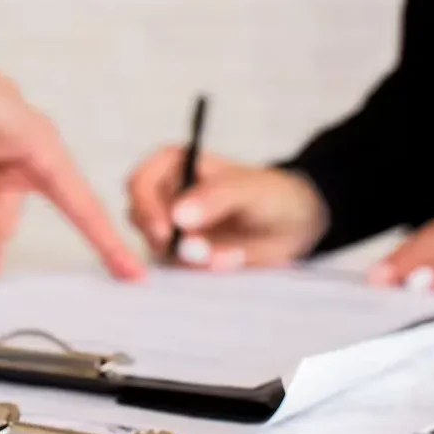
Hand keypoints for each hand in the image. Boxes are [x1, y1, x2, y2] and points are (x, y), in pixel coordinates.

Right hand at [125, 145, 327, 268]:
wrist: (293, 225)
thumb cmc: (271, 194)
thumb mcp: (249, 190)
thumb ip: (215, 197)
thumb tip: (179, 215)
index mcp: (175, 164)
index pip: (140, 182)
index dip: (146, 207)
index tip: (166, 232)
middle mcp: (166, 193)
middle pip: (140, 218)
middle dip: (168, 240)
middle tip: (201, 252)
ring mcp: (172, 225)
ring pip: (157, 246)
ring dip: (190, 257)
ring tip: (228, 254)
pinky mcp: (183, 252)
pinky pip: (178, 266)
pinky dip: (203, 269)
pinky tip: (231, 259)